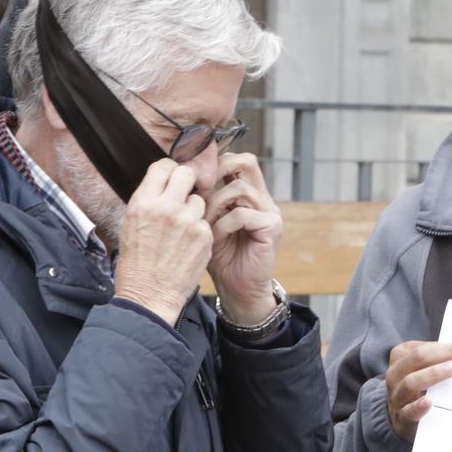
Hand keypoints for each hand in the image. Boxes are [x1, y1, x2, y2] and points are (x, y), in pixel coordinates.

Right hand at [113, 160, 212, 325]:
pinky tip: (188, 244)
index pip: (163, 166)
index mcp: (143, 203)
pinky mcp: (205, 236)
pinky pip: (205, 222)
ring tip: (182, 228)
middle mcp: (167, 208)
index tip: (171, 179)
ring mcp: (188, 222)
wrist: (149, 296)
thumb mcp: (131, 224)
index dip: (169, 171)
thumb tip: (164, 183)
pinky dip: (200, 230)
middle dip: (186, 182)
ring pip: (199, 199)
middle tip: (183, 195)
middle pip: (187, 174)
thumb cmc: (136, 263)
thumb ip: (149, 200)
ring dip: (193, 209)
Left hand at [206, 154, 282, 324]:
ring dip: (215, 204)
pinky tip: (214, 238)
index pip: (237, 161)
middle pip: (248, 162)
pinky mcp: (272, 227)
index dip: (215, 162)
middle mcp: (262, 199)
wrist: (237, 290)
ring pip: (240, 189)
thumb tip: (179, 177)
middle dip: (219, 170)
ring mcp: (270, 212)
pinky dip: (223, 225)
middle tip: (199, 187)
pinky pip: (243, 214)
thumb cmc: (219, 258)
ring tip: (202, 223)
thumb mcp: (206, 224)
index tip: (191, 176)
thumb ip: (201, 202)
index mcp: (249, 195)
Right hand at [384, 341, 451, 442]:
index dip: (447, 348)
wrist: (401, 418)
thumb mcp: (422, 369)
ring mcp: (396, 396)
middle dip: (444, 354)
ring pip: (411, 382)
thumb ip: (437, 360)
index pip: (422, 347)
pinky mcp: (401, 417)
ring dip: (434, 374)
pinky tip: (430, 402)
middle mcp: (394, 374)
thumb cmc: (418, 388)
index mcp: (400, 357)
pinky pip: (408, 411)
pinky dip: (418, 406)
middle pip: (417, 358)